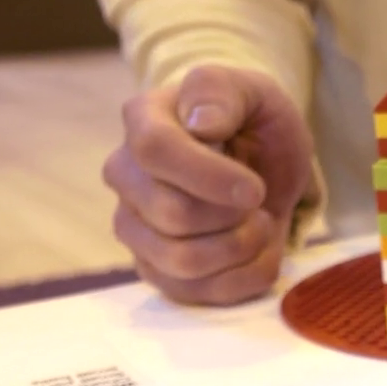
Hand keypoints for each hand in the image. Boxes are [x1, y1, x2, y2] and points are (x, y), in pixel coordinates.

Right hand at [103, 65, 313, 305]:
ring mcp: (135, 227)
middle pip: (172, 215)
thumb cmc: (251, 122)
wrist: (261, 163)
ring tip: (258, 223)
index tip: (254, 188)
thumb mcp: (252, 91)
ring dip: (240, 248)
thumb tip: (201, 123)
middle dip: (233, 216)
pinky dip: (244, 278)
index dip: (209, 177)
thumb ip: (222, 93)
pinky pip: (197, 295)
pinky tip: (258, 251)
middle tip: (258, 200)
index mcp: (143, 121)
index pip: (155, 151)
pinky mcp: (156, 269)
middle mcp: (125, 175)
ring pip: (182, 262)